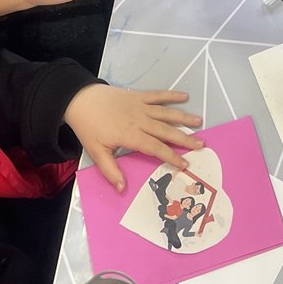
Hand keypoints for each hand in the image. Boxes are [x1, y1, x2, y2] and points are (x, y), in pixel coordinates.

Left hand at [64, 85, 203, 191]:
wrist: (81, 100)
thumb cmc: (89, 127)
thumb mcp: (96, 152)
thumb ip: (111, 170)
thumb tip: (123, 188)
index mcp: (131, 135)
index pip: (156, 148)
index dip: (172, 156)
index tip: (186, 164)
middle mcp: (140, 120)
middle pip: (167, 131)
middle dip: (185, 138)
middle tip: (201, 145)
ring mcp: (141, 106)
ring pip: (166, 113)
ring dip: (184, 117)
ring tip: (199, 122)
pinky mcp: (138, 95)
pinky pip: (158, 95)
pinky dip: (171, 95)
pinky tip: (184, 96)